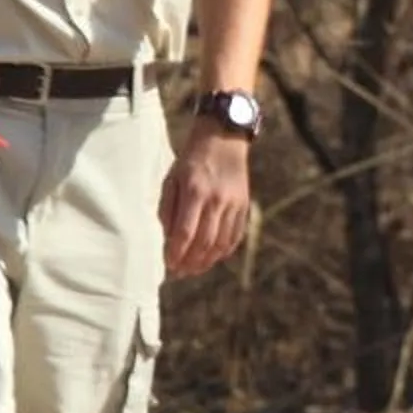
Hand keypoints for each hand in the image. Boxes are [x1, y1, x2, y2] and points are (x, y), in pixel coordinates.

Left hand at [161, 130, 252, 276]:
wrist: (223, 139)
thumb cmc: (191, 159)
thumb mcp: (172, 179)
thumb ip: (168, 208)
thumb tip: (168, 238)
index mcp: (195, 192)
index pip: (185, 232)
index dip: (176, 253)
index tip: (169, 264)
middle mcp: (217, 200)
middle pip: (204, 242)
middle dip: (190, 262)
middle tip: (180, 272)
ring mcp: (233, 204)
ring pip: (221, 243)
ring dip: (207, 261)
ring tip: (194, 269)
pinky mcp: (244, 206)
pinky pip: (235, 236)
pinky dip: (224, 251)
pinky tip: (213, 258)